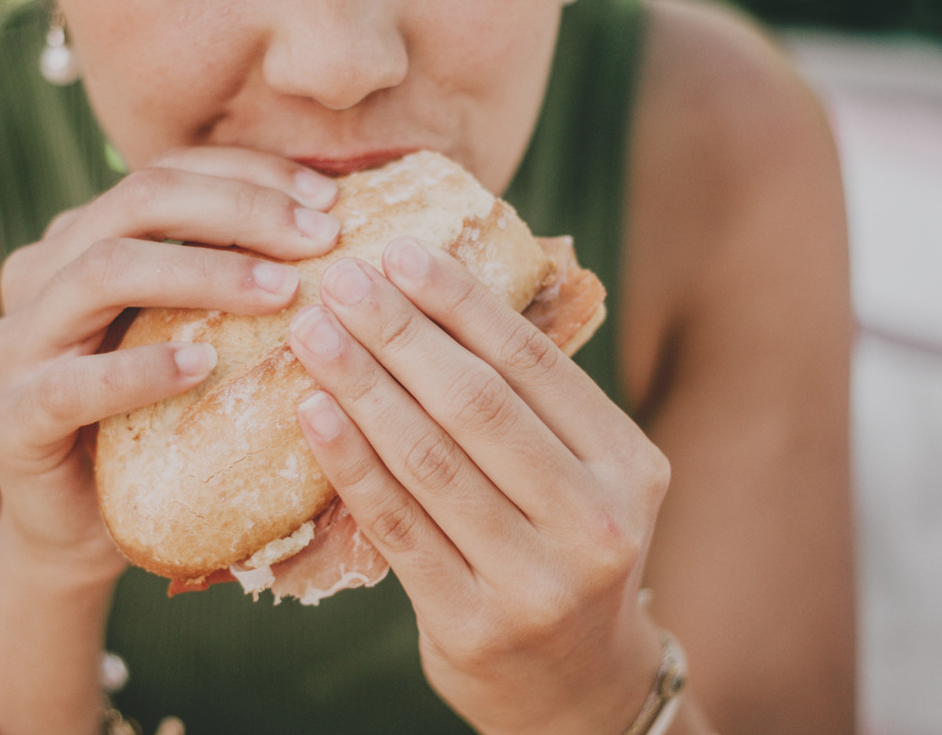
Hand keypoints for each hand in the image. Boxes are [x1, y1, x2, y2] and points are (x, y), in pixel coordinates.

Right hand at [0, 147, 341, 576]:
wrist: (83, 530)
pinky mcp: (10, 418)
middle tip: (320, 239)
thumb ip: (235, 279)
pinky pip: (72, 384)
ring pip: (102, 272)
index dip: (248, 175)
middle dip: (238, 210)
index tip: (329, 196)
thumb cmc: (157, 420)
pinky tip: (202, 368)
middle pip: (135, 202)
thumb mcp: (197, 335)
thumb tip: (344, 224)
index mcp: (81, 238)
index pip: (165, 173)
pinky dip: (140, 370)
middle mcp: (39, 272)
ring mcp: (15, 343)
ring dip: (202, 273)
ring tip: (281, 293)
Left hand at [287, 236, 671, 734]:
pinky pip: (398, 525)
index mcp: (629, 466)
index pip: (534, 363)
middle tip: (342, 280)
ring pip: (431, 460)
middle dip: (400, 332)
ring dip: (362, 385)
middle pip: (478, 404)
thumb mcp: (583, 481)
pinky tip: (312, 412)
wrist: (576, 689)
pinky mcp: (473, 625)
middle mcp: (594, 522)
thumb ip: (530, 409)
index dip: (461, 302)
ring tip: (312, 334)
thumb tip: (426, 297)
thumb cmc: (562, 556)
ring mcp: (536, 581)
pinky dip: (350, 462)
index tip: (400, 253)